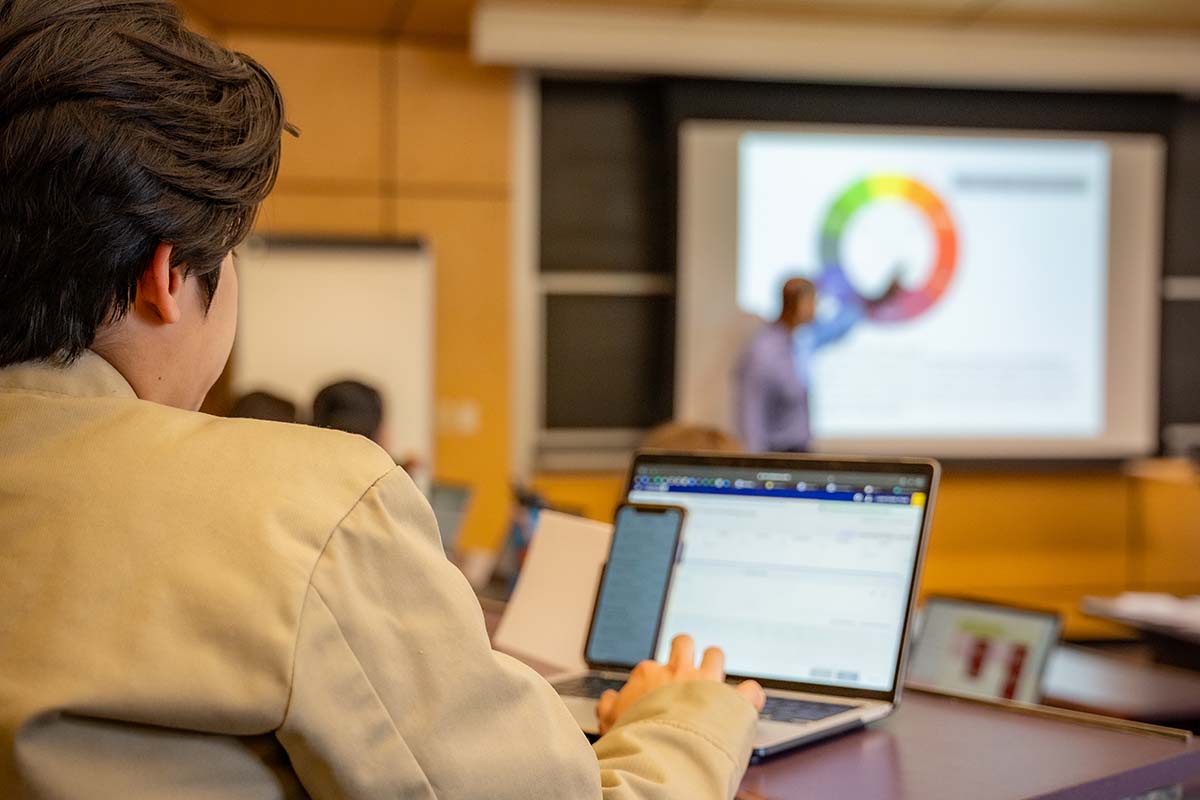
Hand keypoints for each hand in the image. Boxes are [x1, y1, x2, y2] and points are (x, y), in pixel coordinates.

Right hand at [595, 634, 765, 734]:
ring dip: (715, 665)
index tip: (655, 693)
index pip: (651, 666)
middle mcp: (677, 672)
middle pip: (683, 644)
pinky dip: (750, 696)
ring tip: (714, 679)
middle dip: (685, 652)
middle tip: (686, 668)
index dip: (654, 680)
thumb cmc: (634, 738)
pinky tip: (748, 701)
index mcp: (648, 676)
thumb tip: (608, 700)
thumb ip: (608, 708)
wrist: (660, 752)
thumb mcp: (608, 723)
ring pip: (715, 654)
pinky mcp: (730, 700)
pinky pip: (749, 690)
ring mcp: (706, 682)